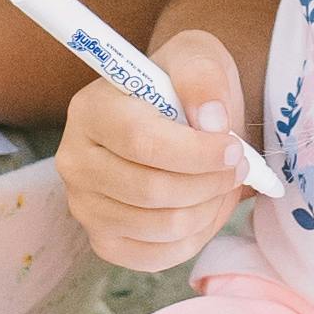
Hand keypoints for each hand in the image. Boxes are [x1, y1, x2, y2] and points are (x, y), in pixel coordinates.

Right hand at [59, 29, 250, 270]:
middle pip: (151, 191)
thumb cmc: (182, 86)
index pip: (141, 142)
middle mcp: (75, 162)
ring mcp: (85, 207)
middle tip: (238, 166)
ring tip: (224, 183)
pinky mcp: (105, 241)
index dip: (195, 152)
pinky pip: (160, 256)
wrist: (175, 117)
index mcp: (90, 111)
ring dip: (209, 208)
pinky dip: (196, 236)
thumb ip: (202, 77)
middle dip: (210, 183)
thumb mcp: (196, 57)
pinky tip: (206, 207)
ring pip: (162, 227)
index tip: (234, 147)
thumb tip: (211, 122)